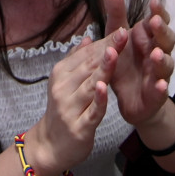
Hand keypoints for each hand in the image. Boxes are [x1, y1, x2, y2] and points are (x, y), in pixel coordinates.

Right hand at [25, 30, 125, 175]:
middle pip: (89, 67)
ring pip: (90, 86)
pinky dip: (98, 100)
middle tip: (124, 34)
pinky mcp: (79, 127)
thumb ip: (77, 59)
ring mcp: (70, 108)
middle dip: (108, 50)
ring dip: (103, 69)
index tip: (122, 29)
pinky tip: (104, 88)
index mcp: (61, 74)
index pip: (86, 55)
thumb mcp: (65, 82)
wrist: (50, 146)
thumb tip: (88, 37)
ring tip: (114, 53)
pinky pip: (91, 112)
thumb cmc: (63, 110)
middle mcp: (63, 88)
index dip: (105, 42)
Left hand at [106, 0, 174, 129]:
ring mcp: (159, 74)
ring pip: (166, 65)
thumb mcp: (117, 40)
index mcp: (149, 39)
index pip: (159, 21)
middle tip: (154, 22)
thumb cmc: (126, 65)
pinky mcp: (156, 95)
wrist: (130, 100)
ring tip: (156, 54)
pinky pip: (161, 91)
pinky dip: (161, 88)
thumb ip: (117, 18)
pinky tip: (161, 85)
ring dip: (163, 59)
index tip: (153, 1)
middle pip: (166, 40)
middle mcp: (158, 54)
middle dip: (161, 31)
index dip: (159, 12)